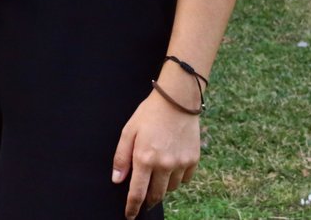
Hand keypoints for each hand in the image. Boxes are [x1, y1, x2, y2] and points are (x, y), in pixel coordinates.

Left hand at [111, 89, 201, 217]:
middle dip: (148, 200)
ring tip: (157, 173)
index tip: (129, 215)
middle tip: (143, 199)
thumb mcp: (128, 131)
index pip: (137, 192)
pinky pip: (184, 179)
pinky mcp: (193, 160)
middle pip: (156, 195)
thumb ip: (121, 157)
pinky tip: (172, 166)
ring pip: (170, 188)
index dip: (132, 207)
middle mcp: (164, 165)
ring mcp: (180, 164)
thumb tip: (117, 180)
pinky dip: (177, 178)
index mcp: (145, 158)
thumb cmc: (149, 114)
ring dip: (162, 187)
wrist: (177, 100)